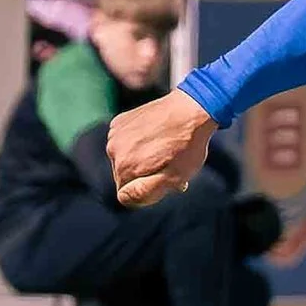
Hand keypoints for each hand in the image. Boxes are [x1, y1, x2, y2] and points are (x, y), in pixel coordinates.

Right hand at [109, 90, 215, 207]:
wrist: (193, 109)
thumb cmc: (187, 146)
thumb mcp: (174, 177)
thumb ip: (146, 192)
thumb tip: (125, 197)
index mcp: (125, 167)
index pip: (126, 195)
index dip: (148, 191)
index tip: (166, 180)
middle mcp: (113, 150)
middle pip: (124, 176)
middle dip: (144, 175)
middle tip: (169, 164)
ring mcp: (114, 134)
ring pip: (125, 159)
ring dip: (141, 158)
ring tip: (164, 148)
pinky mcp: (119, 121)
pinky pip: (124, 142)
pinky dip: (137, 142)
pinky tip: (156, 135)